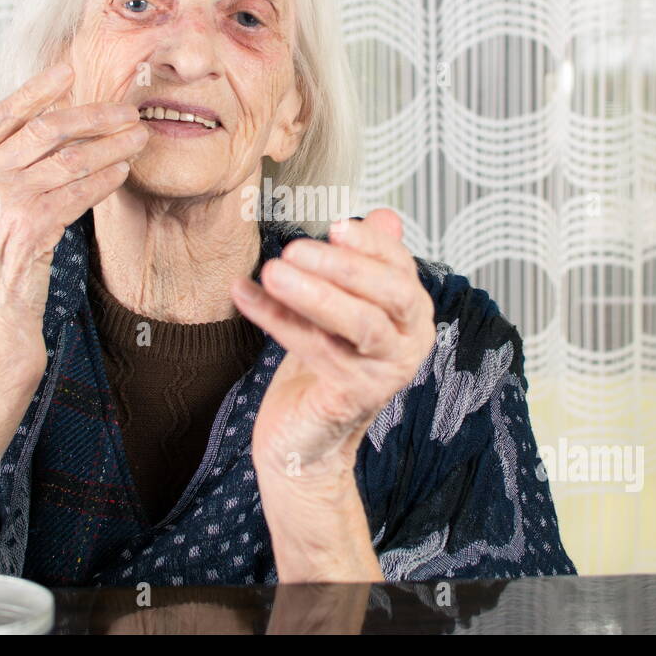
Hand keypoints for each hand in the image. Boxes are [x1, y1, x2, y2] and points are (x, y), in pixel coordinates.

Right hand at [0, 62, 147, 400]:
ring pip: (68, 157)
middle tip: (124, 108)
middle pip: (41, 129)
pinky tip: (124, 172)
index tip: (70, 70)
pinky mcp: (29, 223)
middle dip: (91, 114)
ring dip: (111, 144)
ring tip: (137, 137)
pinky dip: (106, 178)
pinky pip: (79, 189)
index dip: (38, 89)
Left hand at [230, 209, 435, 481]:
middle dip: (345, 266)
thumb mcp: (345, 307)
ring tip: (272, 271)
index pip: (400, 268)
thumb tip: (383, 216)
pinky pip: (315, 350)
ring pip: (358, 324)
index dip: (371, 244)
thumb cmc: (326, 367)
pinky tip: (244, 294)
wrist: (305, 439)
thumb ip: (364, 264)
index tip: (334, 224)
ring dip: (313, 293)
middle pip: (391, 295)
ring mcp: (384, 373)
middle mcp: (408, 342)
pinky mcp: (353, 397)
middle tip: (296, 248)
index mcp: (410, 314)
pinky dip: (276, 319)